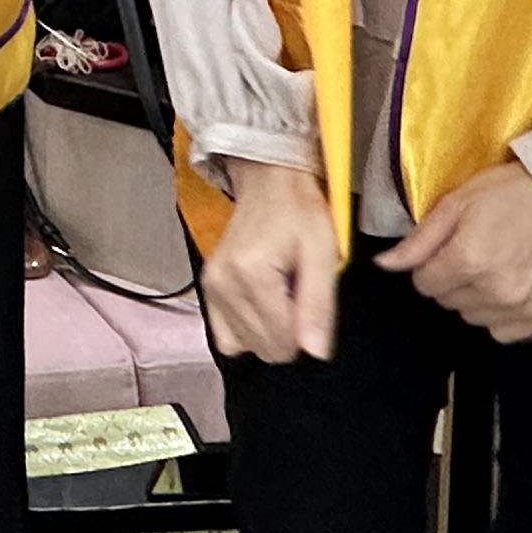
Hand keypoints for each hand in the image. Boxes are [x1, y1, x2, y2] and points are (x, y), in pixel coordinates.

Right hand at [201, 157, 344, 362]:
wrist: (268, 180)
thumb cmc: (299, 210)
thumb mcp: (323, 252)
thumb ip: (319, 305)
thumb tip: (315, 352)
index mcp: (252, 274)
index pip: (282, 340)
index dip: (306, 332)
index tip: (311, 303)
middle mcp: (224, 284)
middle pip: (263, 347)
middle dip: (288, 333)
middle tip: (297, 295)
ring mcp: (211, 287)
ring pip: (245, 345)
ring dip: (268, 332)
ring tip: (281, 297)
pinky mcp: (208, 288)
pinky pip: (224, 336)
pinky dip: (245, 331)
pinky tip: (261, 308)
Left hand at [379, 161, 531, 342]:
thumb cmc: (511, 192)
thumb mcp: (457, 203)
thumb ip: (419, 240)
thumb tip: (383, 265)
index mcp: (467, 261)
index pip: (424, 284)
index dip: (430, 266)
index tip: (447, 250)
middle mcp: (494, 291)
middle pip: (448, 302)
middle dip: (453, 281)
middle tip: (476, 252)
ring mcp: (523, 308)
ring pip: (475, 318)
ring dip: (477, 299)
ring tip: (496, 268)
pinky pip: (506, 332)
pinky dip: (503, 315)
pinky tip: (512, 289)